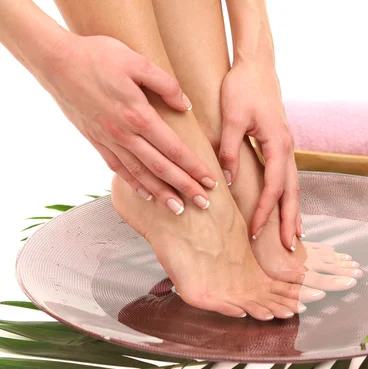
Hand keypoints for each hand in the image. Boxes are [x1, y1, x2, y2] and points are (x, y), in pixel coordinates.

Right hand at [40, 34, 215, 213]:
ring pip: (140, 174)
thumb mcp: (137, 61)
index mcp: (138, 115)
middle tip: (204, 203)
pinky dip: (133, 183)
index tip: (210, 181)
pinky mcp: (95, 140)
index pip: (174, 149)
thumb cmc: (97, 56)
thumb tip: (185, 106)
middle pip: (161, 168)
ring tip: (178, 209)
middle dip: (185, 187)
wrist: (54, 61)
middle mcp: (124, 134)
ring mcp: (108, 140)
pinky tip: (146, 194)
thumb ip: (165, 84)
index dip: (194, 167)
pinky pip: (117, 168)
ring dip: (161, 193)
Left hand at [220, 61, 301, 248]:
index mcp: (278, 144)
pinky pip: (289, 176)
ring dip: (294, 212)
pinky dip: (289, 196)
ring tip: (294, 236)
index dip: (264, 211)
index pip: (273, 187)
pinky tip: (287, 206)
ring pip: (294, 186)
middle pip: (292, 192)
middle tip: (289, 247)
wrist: (257, 65)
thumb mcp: (232, 116)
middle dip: (290, 221)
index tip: (254, 231)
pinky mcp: (282, 144)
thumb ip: (229, 148)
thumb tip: (228, 180)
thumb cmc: (243, 87)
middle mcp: (288, 148)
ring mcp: (288, 147)